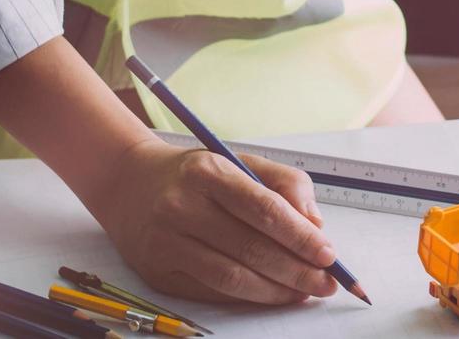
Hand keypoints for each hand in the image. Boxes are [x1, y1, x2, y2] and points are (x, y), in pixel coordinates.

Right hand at [76, 138, 342, 304]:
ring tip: (303, 292)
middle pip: (251, 248)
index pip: (264, 209)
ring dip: (275, 291)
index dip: (300, 236)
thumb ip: (285, 185)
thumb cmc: (197, 174)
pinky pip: (212, 292)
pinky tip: (271, 294)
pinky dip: (248, 297)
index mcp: (207, 172)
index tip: (329, 255)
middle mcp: (181, 206)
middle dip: (296, 271)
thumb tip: (315, 226)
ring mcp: (166, 242)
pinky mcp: (158, 273)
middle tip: (326, 283)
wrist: (128, 184)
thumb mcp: (241, 161)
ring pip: (232, 277)